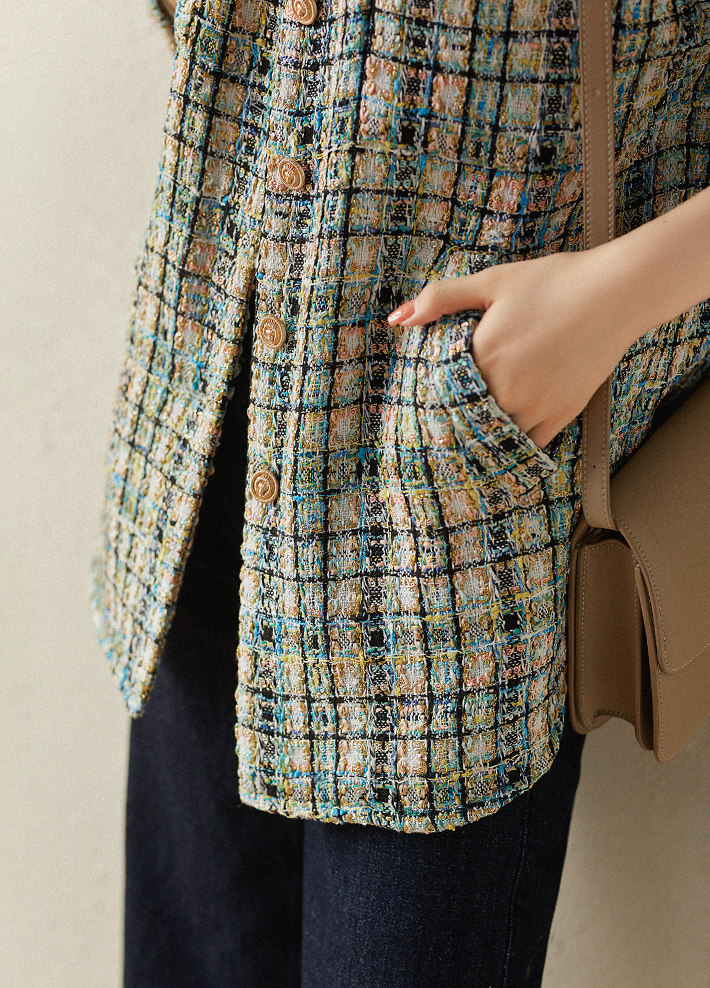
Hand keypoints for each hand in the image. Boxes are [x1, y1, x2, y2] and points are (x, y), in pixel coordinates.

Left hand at [387, 249, 630, 449]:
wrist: (616, 292)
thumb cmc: (553, 282)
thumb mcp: (492, 281)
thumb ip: (441, 299)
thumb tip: (397, 319)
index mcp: (484, 356)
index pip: (443, 394)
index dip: (427, 407)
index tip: (413, 420)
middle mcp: (508, 388)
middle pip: (467, 422)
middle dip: (450, 430)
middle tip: (430, 443)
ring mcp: (537, 404)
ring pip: (497, 437)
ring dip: (481, 440)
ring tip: (462, 448)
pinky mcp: (563, 413)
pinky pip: (529, 443)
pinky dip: (513, 445)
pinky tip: (501, 445)